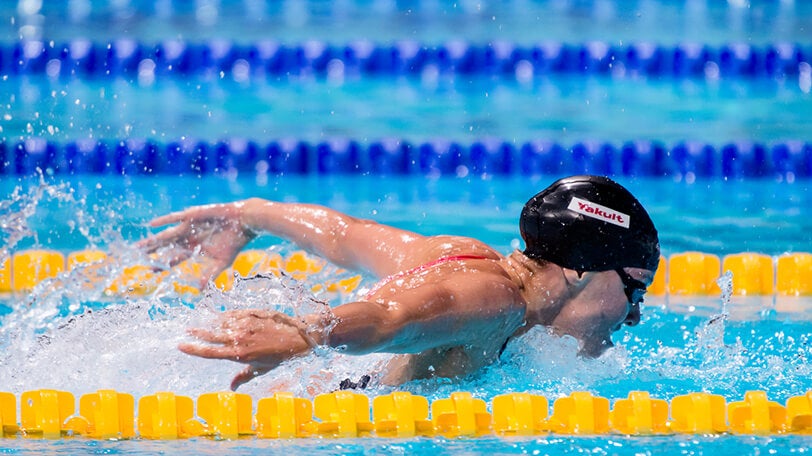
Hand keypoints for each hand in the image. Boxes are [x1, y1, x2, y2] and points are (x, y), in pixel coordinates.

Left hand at [138, 203, 255, 287]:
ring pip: (167, 235)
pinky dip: (163, 221)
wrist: (244, 222)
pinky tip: (151, 224)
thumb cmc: (235, 241)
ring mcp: (189, 227)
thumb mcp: (222, 262)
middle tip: (138, 257)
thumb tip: (199, 291)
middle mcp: (189, 237)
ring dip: (153, 240)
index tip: (150, 271)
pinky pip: (175, 218)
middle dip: (153, 252)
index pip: (174, 258)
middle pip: (166, 246)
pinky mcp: (193, 216)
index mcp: (195, 248)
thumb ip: (210, 275)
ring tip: (139, 246)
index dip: (163, 265)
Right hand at [178, 309, 313, 389]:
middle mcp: (239, 339)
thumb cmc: (280, 356)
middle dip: (196, 333)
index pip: (209, 352)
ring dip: (210, 323)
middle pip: (210, 335)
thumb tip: (231, 388)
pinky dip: (224, 316)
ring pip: (220, 323)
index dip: (193, 349)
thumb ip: (243, 377)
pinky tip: (219, 317)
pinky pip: (232, 314)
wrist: (298, 336)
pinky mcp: (251, 313)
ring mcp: (245, 324)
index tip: (180, 345)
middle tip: (186, 330)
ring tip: (202, 324)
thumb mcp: (261, 369)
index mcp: (239, 354)